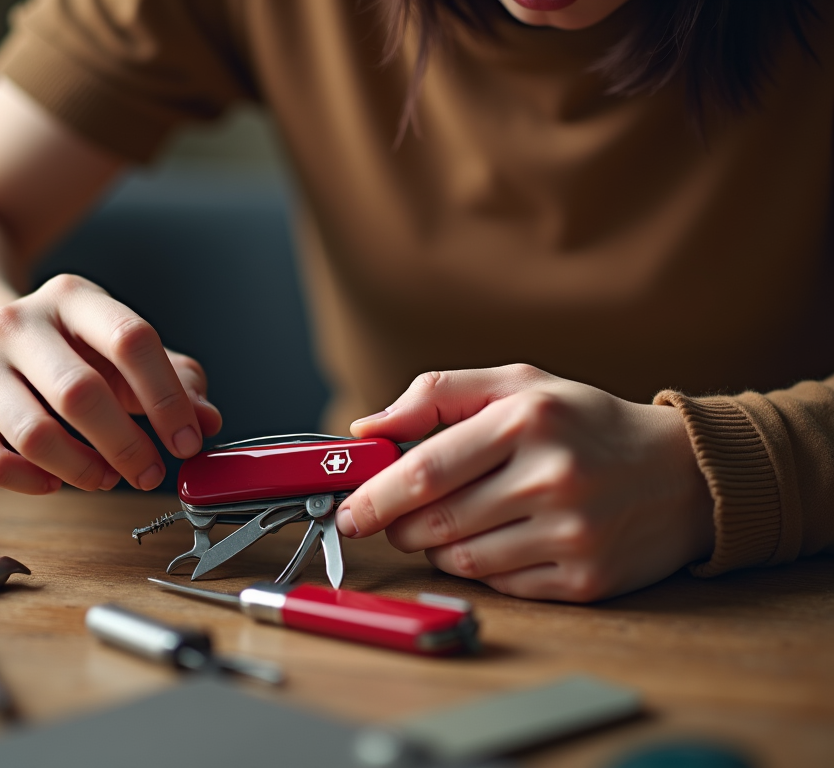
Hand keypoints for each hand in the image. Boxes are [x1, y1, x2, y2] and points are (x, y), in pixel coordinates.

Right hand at [0, 274, 221, 493]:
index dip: (167, 399)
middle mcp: (17, 325)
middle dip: (127, 445)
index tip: (187, 440)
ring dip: (83, 470)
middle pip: (81, 393)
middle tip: (150, 472)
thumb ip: (175, 379)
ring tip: (107, 477)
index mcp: (72, 299)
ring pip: (36, 435)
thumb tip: (208, 420)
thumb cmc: (69, 351)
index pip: (131, 340)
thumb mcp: (123, 348)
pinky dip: (34, 483)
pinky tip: (57, 481)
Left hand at [336, 365, 714, 601]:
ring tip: (461, 519)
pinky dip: (483, 567)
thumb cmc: (586, 424)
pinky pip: (499, 584)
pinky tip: (502, 539)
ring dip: (439, 546)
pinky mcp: (585, 580)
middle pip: (435, 523)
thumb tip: (367, 429)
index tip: (349, 510)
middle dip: (401, 524)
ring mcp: (571, 534)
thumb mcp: (518, 384)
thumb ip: (437, 394)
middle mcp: (552, 477)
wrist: (683, 474)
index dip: (376, 496)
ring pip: (460, 560)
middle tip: (401, 515)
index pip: (426, 470)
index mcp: (528, 420)